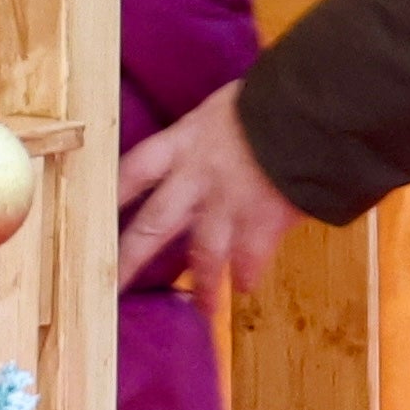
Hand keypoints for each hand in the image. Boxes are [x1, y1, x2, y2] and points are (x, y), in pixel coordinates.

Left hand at [117, 87, 304, 294]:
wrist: (315, 110)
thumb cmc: (276, 99)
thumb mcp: (230, 108)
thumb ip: (213, 135)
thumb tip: (215, 149)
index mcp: (184, 142)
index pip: (134, 171)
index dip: (113, 196)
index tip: (94, 220)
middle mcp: (195, 179)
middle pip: (153, 226)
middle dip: (130, 260)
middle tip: (110, 289)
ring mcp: (227, 206)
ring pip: (203, 257)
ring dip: (203, 288)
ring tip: (203, 310)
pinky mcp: (260, 224)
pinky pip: (247, 261)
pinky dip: (247, 276)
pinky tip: (246, 286)